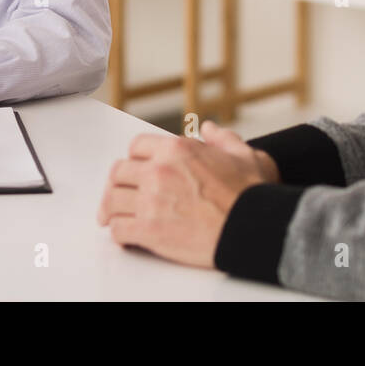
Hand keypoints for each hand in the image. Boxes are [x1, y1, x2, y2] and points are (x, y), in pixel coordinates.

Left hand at [96, 124, 274, 268]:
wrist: (253, 228)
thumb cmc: (252, 194)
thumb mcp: (246, 153)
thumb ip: (223, 138)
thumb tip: (209, 129)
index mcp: (177, 149)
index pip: (137, 146)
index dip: (135, 158)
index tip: (135, 169)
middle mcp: (158, 171)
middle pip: (118, 173)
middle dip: (117, 183)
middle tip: (117, 193)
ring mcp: (151, 201)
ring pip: (112, 201)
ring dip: (111, 209)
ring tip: (112, 217)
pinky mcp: (149, 231)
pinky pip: (118, 230)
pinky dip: (118, 234)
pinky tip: (124, 236)